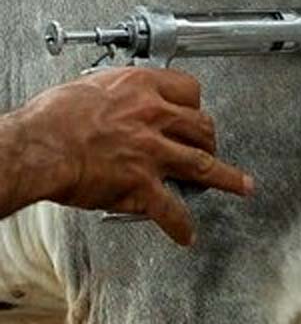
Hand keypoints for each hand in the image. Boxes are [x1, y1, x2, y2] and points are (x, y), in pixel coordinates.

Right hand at [18, 68, 253, 245]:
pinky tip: (186, 234)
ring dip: (226, 178)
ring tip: (241, 186)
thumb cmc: (51, 119)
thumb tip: (119, 103)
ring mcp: (153, 152)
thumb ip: (115, 96)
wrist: (35, 148)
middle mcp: (154, 118)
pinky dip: (181, 225)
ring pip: (204, 165)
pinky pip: (171, 210)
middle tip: (211, 148)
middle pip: (202, 127)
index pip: (188, 89)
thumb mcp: (89, 89)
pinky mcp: (143, 184)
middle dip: (210, 140)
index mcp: (142, 89)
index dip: (195, 104)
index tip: (195, 112)